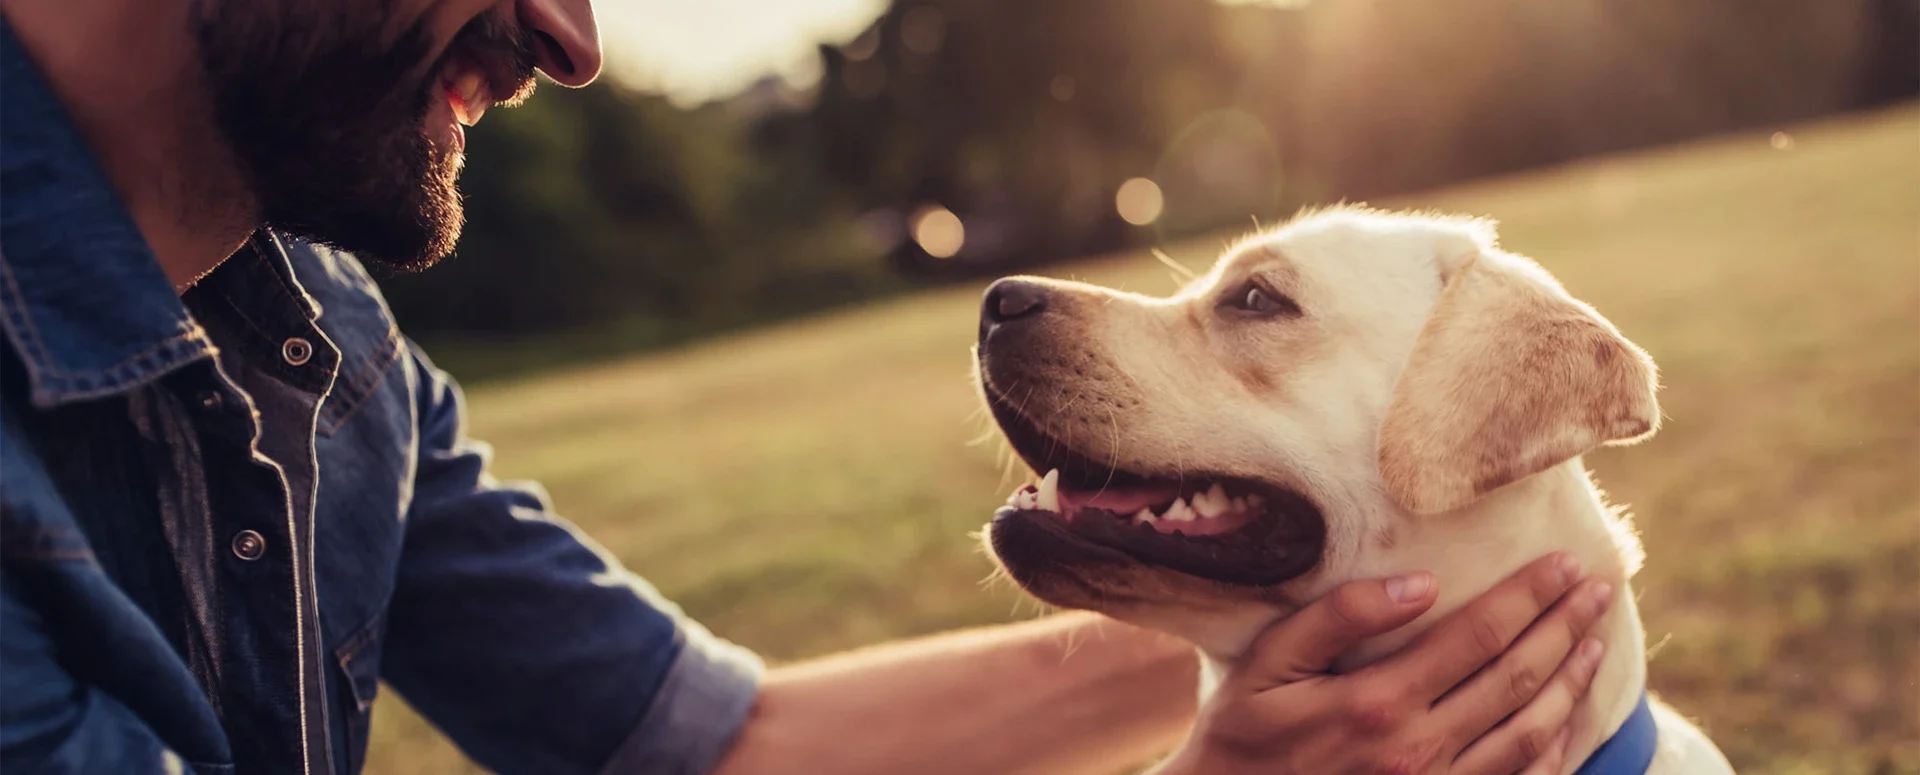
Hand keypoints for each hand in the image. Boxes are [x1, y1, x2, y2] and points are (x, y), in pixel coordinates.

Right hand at [1157, 553, 1612, 774]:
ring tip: (1594, 641)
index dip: (1529, 596)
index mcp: (1378, 702)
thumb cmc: (1241, 737)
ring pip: (1531, 732)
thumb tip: (1418, 583)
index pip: (1478, 635)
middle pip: (1516, 678)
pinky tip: (1569, 720)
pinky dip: (1556, 750)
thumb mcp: (1264, 666)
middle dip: (1564, 627)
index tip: (1565, 563)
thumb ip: (1336, 619)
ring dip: (1571, 682)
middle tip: (1598, 588)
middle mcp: (1418, 750)